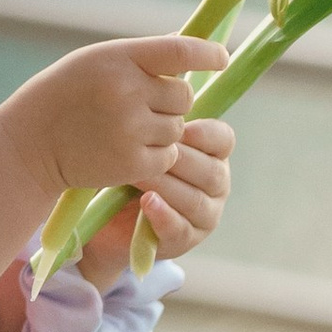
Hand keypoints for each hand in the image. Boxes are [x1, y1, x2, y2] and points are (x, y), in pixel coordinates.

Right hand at [2, 33, 227, 211]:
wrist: (30, 144)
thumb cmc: (64, 95)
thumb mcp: (95, 61)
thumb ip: (140, 56)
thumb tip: (185, 44)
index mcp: (120, 58)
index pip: (180, 51)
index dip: (207, 53)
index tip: (221, 58)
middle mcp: (128, 91)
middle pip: (184, 95)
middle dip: (173, 101)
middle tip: (144, 105)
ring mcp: (131, 129)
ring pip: (178, 127)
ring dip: (164, 129)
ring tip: (129, 127)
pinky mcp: (132, 163)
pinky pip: (168, 155)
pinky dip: (157, 154)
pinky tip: (129, 148)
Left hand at [78, 113, 233, 276]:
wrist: (106, 217)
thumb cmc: (129, 168)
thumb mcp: (143, 142)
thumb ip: (156, 123)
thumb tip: (155, 90)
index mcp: (213, 155)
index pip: (224, 140)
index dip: (207, 134)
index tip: (182, 128)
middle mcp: (217, 185)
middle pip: (212, 172)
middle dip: (179, 160)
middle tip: (146, 149)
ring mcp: (205, 216)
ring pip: (195, 200)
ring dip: (166, 186)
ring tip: (137, 176)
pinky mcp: (185, 240)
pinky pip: (180, 228)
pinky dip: (164, 215)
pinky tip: (147, 203)